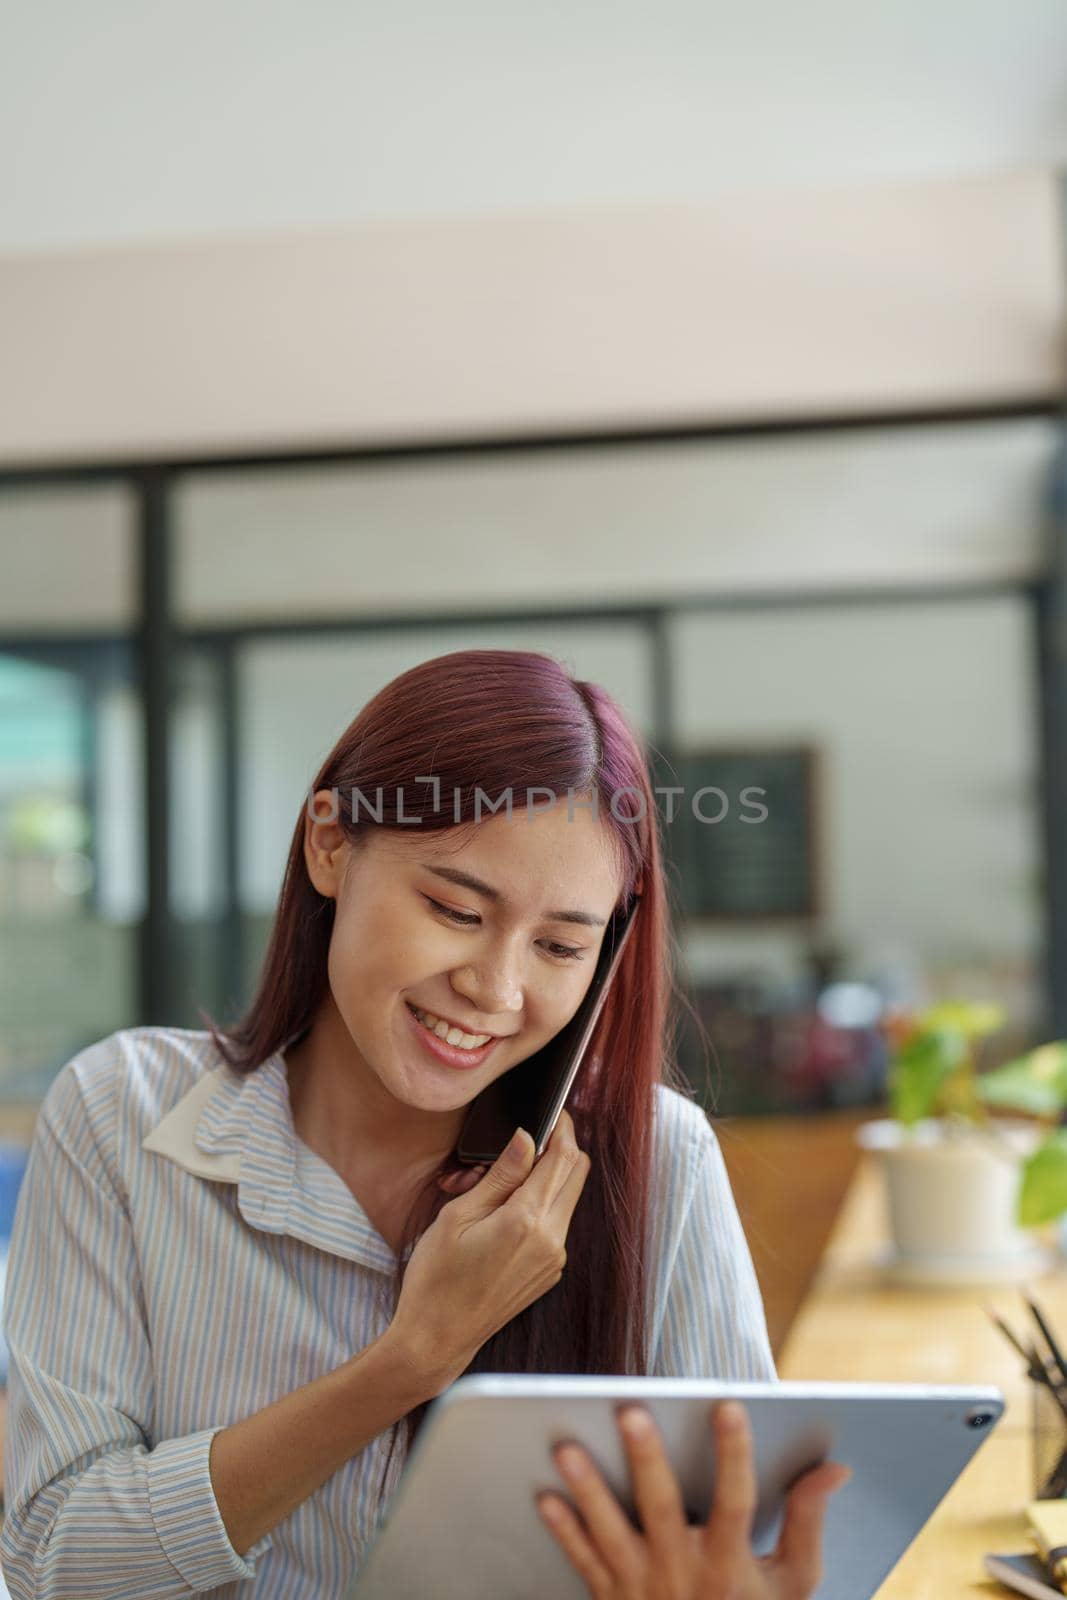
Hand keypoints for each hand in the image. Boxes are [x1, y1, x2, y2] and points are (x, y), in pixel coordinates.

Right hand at [390, 1109, 590, 1391]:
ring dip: (550, 1177)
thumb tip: (527, 1137)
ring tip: (504, 1179)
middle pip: (577, 1174)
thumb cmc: (436, 1278)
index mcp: (527, 1221)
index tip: (553, 1111)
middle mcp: (552, 1241)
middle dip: (562, 1148)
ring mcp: (554, 1259)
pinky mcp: (550, 1272)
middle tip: (532, 1136)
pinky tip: (507, 1209)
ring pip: (569, 1198)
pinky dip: (543, 1205)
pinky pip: (558, 1224)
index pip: (563, 1158)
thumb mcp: (459, 1216)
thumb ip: (500, 1174)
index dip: (562, 1128)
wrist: (437, 1338)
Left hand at [535, 1399, 850, 1598]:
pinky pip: (583, 1564)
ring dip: (588, 1491)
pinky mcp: (611, 1599)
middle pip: (663, 1510)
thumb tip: (834, 1468)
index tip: (729, 1405)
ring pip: (611, 1534)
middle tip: (628, 1411)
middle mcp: (685, 1575)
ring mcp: (643, 1589)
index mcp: (732, 1565)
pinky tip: (543, 1496)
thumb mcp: (792, 1585)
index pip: (737, 1501)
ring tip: (567, 1448)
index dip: (735, 1454)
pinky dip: (565, 1532)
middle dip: (646, 1460)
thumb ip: (807, 1522)